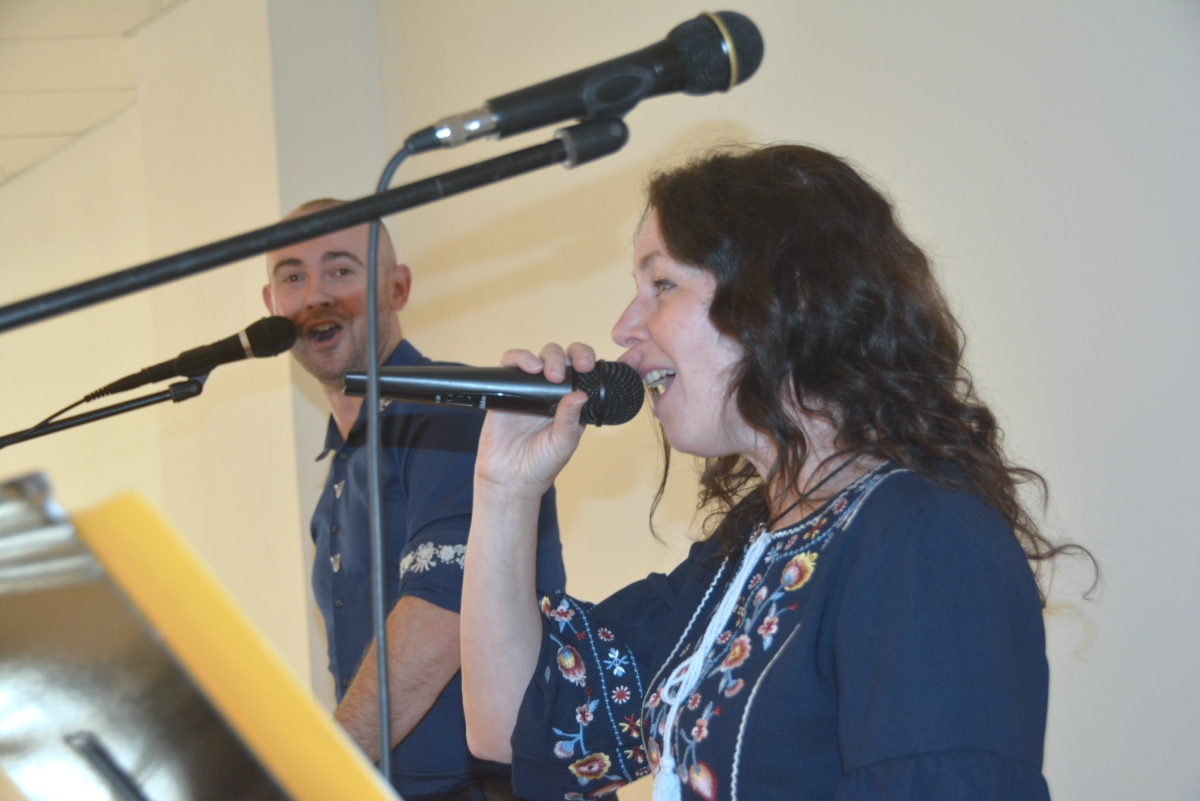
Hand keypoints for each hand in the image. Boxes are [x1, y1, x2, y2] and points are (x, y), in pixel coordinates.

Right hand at [474, 342, 596, 499]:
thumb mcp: (563, 442)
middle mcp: (552, 391)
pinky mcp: (507, 389)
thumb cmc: (541, 463)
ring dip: (548, 357)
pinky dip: (520, 358)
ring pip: (540, 356)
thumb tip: (581, 394)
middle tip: (569, 371)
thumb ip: (570, 419)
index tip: (592, 364)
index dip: (589, 360)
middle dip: (570, 356)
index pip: (584, 372)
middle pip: (563, 357)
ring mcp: (529, 389)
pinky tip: (529, 368)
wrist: (510, 478)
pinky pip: (511, 364)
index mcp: (572, 402)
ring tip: (548, 373)